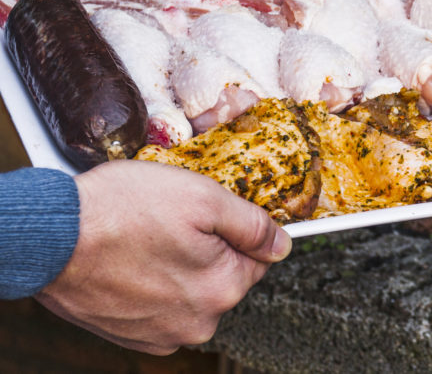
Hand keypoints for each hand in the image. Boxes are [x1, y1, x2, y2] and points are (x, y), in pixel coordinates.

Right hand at [35, 160, 291, 354]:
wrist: (49, 238)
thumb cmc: (120, 211)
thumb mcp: (203, 197)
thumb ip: (252, 224)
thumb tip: (282, 243)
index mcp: (222, 289)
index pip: (257, 258)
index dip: (235, 230)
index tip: (209, 216)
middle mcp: (197, 322)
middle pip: (223, 276)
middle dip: (206, 248)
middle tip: (170, 222)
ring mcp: (161, 332)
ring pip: (190, 290)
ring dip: (177, 266)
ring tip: (145, 239)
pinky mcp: (131, 334)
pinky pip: (159, 305)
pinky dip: (150, 284)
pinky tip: (131, 260)